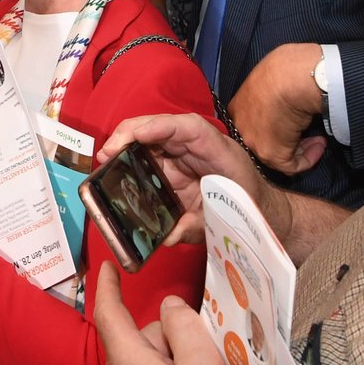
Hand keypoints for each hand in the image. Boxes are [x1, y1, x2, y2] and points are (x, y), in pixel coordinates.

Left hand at [94, 262, 226, 364]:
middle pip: (147, 334)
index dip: (107, 286)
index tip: (107, 266)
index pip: (109, 312)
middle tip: (206, 351)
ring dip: (179, 355)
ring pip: (156, 354)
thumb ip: (186, 329)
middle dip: (172, 333)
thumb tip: (172, 304)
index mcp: (127, 357)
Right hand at [97, 113, 257, 246]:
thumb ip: (198, 226)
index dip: (160, 127)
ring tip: (105, 161)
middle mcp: (194, 144)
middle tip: (107, 153)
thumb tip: (167, 237)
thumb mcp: (225, 219)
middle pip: (159, 127)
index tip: (137, 136)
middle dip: (130, 134)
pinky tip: (114, 169)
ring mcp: (181, 153)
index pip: (187, 127)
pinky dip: (129, 159)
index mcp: (214, 148)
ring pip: (149, 138)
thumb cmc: (246, 207)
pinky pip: (148, 156)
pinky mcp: (171, 165)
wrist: (258, 208)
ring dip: (125, 145)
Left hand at [228, 43, 326, 175]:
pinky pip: (293, 166)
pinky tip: (319, 143)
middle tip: (306, 133)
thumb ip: (272, 95)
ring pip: (279, 155)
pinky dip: (309, 158)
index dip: (274, 127)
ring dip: (302, 148)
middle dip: (286, 139)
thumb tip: (286, 99)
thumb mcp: (271, 80)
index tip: (291, 121)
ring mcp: (254, 142)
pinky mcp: (272, 155)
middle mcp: (241, 127)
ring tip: (316, 137)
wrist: (290, 78)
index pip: (253, 125)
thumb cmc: (284, 71)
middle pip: (264, 141)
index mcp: (238, 108)